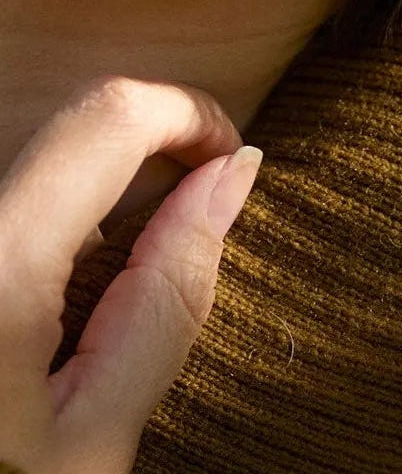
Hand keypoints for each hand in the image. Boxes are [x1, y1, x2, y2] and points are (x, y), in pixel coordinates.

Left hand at [0, 77, 262, 473]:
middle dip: (159, 144)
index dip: (189, 115)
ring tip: (147, 248)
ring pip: (50, 156)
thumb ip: (170, 293)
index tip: (232, 160)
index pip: (108, 117)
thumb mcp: (96, 432)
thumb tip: (233, 175)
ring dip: (116, 176)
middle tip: (204, 202)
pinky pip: (21, 196)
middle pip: (78, 126)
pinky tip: (85, 272)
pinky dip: (74, 207)